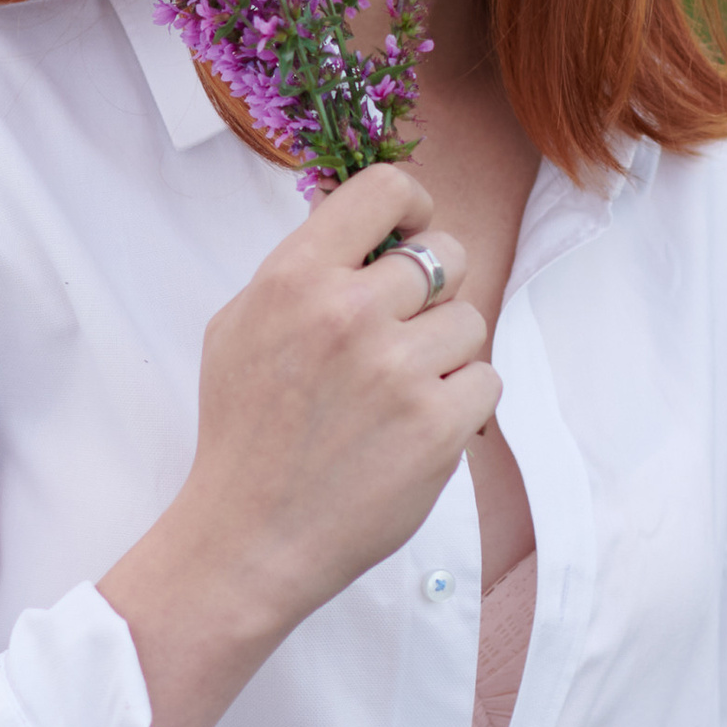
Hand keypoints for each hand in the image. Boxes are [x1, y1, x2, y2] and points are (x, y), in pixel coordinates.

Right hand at [102, 163, 496, 726]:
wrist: (250, 537)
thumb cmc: (244, 431)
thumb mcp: (240, 325)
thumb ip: (302, 269)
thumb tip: (368, 230)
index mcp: (295, 277)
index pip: (384, 189)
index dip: (412, 204)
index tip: (410, 232)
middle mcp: (349, 312)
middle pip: (445, 253)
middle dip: (433, 289)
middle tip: (403, 331)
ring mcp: (399, 370)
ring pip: (470, 321)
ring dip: (444, 354)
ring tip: (398, 394)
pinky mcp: (439, 426)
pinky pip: (486, 382)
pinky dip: (459, 406)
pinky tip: (415, 429)